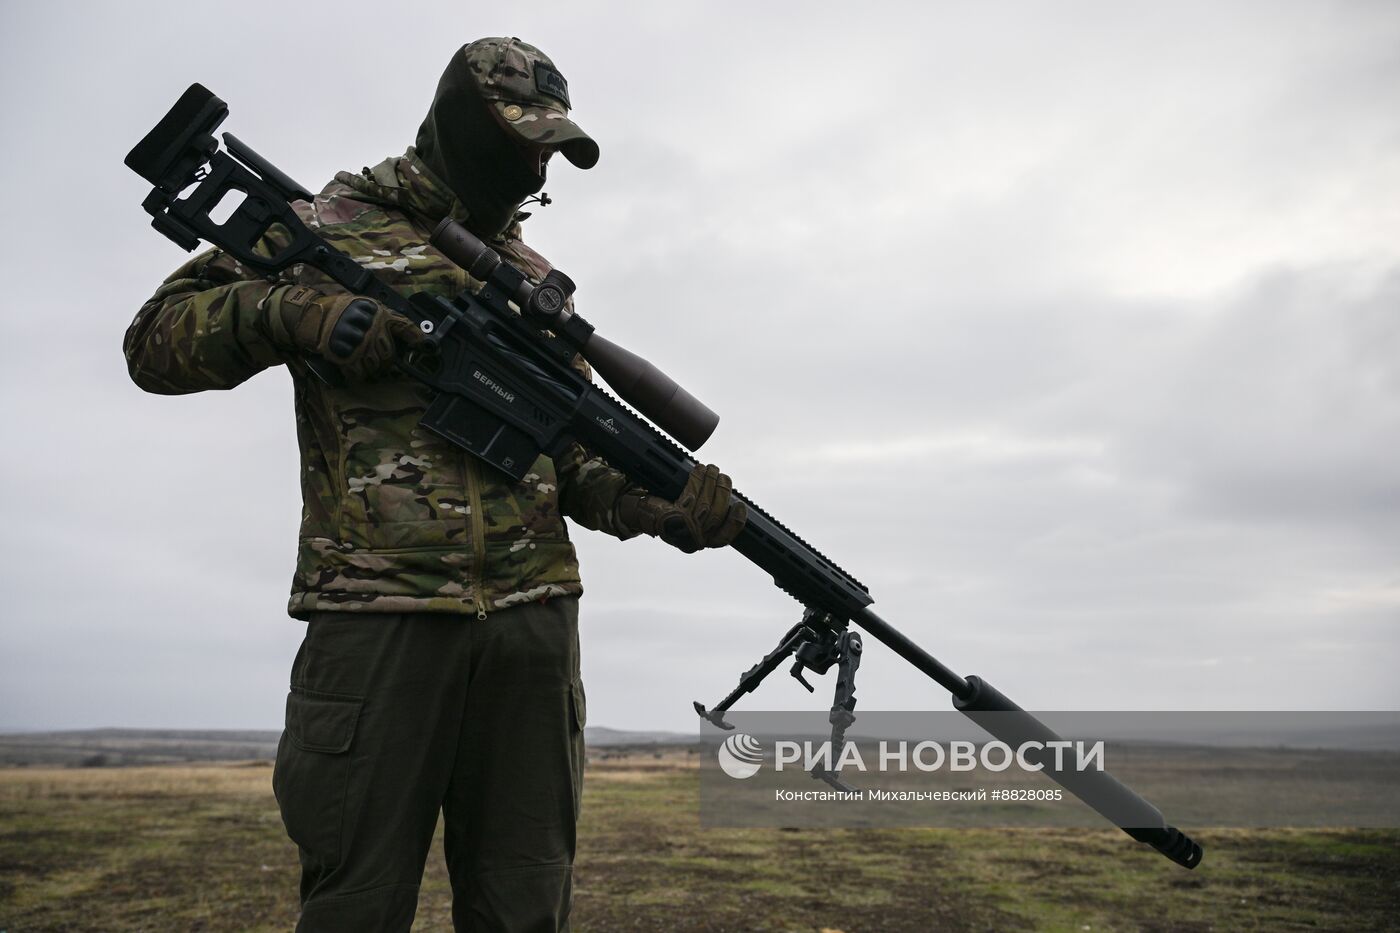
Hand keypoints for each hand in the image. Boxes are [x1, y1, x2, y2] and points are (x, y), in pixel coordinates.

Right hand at [273, 286, 426, 380]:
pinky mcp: (344, 353)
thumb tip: (412, 338)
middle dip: (385, 360)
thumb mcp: (363, 307)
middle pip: (389, 354)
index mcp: (375, 310)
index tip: (428, 347)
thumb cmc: (337, 312)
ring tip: (359, 359)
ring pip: (375, 366)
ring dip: (370, 368)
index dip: (417, 338)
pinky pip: (358, 373)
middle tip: (375, 358)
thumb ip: (383, 319)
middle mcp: (369, 324)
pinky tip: (350, 365)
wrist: (308, 316)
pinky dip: (356, 373)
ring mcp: (356, 340)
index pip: (403, 325)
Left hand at [620, 464, 747, 552]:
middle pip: (716, 516)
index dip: (735, 522)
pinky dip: (697, 478)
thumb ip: (710, 514)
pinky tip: (699, 470)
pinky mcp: (671, 515)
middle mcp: (693, 538)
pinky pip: (690, 494)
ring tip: (712, 469)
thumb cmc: (673, 514)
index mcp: (702, 542)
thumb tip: (726, 494)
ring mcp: (682, 528)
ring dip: (711, 481)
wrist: (647, 515)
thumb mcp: (693, 521)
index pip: (724, 538)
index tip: (740, 505)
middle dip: (723, 492)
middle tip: (724, 477)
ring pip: (704, 503)